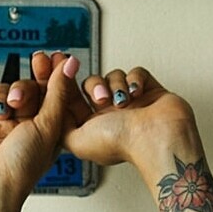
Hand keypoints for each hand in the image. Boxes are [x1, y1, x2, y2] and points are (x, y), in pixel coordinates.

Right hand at [0, 48, 83, 211]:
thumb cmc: (22, 166)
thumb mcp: (48, 127)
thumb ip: (58, 93)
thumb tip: (70, 63)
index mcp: (46, 129)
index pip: (49, 92)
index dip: (49, 73)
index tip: (49, 57)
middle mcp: (24, 126)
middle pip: (25, 88)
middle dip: (24, 86)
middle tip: (22, 90)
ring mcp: (0, 124)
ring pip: (2, 90)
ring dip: (4, 97)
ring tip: (5, 115)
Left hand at [61, 65, 199, 178]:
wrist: (158, 139)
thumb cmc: (123, 145)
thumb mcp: (76, 141)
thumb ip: (60, 126)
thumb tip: (54, 110)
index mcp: (92, 128)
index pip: (72, 99)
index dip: (64, 82)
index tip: (60, 66)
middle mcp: (110, 116)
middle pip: (92, 85)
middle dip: (94, 86)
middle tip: (99, 95)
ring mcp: (130, 104)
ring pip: (113, 76)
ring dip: (115, 86)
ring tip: (122, 102)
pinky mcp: (149, 92)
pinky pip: (135, 73)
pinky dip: (135, 80)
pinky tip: (137, 94)